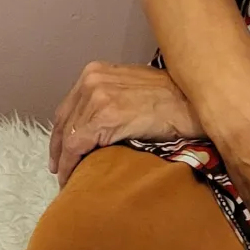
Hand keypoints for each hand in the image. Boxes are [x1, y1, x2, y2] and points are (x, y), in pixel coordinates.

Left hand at [50, 62, 199, 185]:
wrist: (190, 104)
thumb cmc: (170, 98)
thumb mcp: (131, 87)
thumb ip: (109, 96)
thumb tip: (95, 124)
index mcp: (96, 71)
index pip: (68, 106)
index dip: (61, 132)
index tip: (60, 152)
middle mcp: (92, 80)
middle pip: (63, 121)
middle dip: (59, 148)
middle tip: (60, 169)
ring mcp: (96, 97)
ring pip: (67, 136)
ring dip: (65, 160)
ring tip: (69, 178)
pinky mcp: (103, 117)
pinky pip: (75, 146)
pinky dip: (70, 165)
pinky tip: (72, 177)